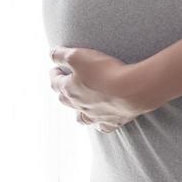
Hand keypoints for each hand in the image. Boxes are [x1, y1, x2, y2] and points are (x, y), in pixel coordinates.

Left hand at [48, 46, 162, 132]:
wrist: (130, 90)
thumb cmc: (104, 71)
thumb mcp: (77, 55)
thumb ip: (61, 55)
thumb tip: (50, 55)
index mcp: (68, 90)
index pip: (55, 82)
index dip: (54, 73)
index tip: (55, 68)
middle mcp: (79, 106)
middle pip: (64, 100)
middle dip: (62, 90)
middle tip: (65, 83)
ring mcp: (95, 116)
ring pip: (81, 117)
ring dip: (78, 110)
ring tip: (79, 104)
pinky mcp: (111, 122)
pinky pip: (102, 126)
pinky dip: (99, 123)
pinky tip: (101, 120)